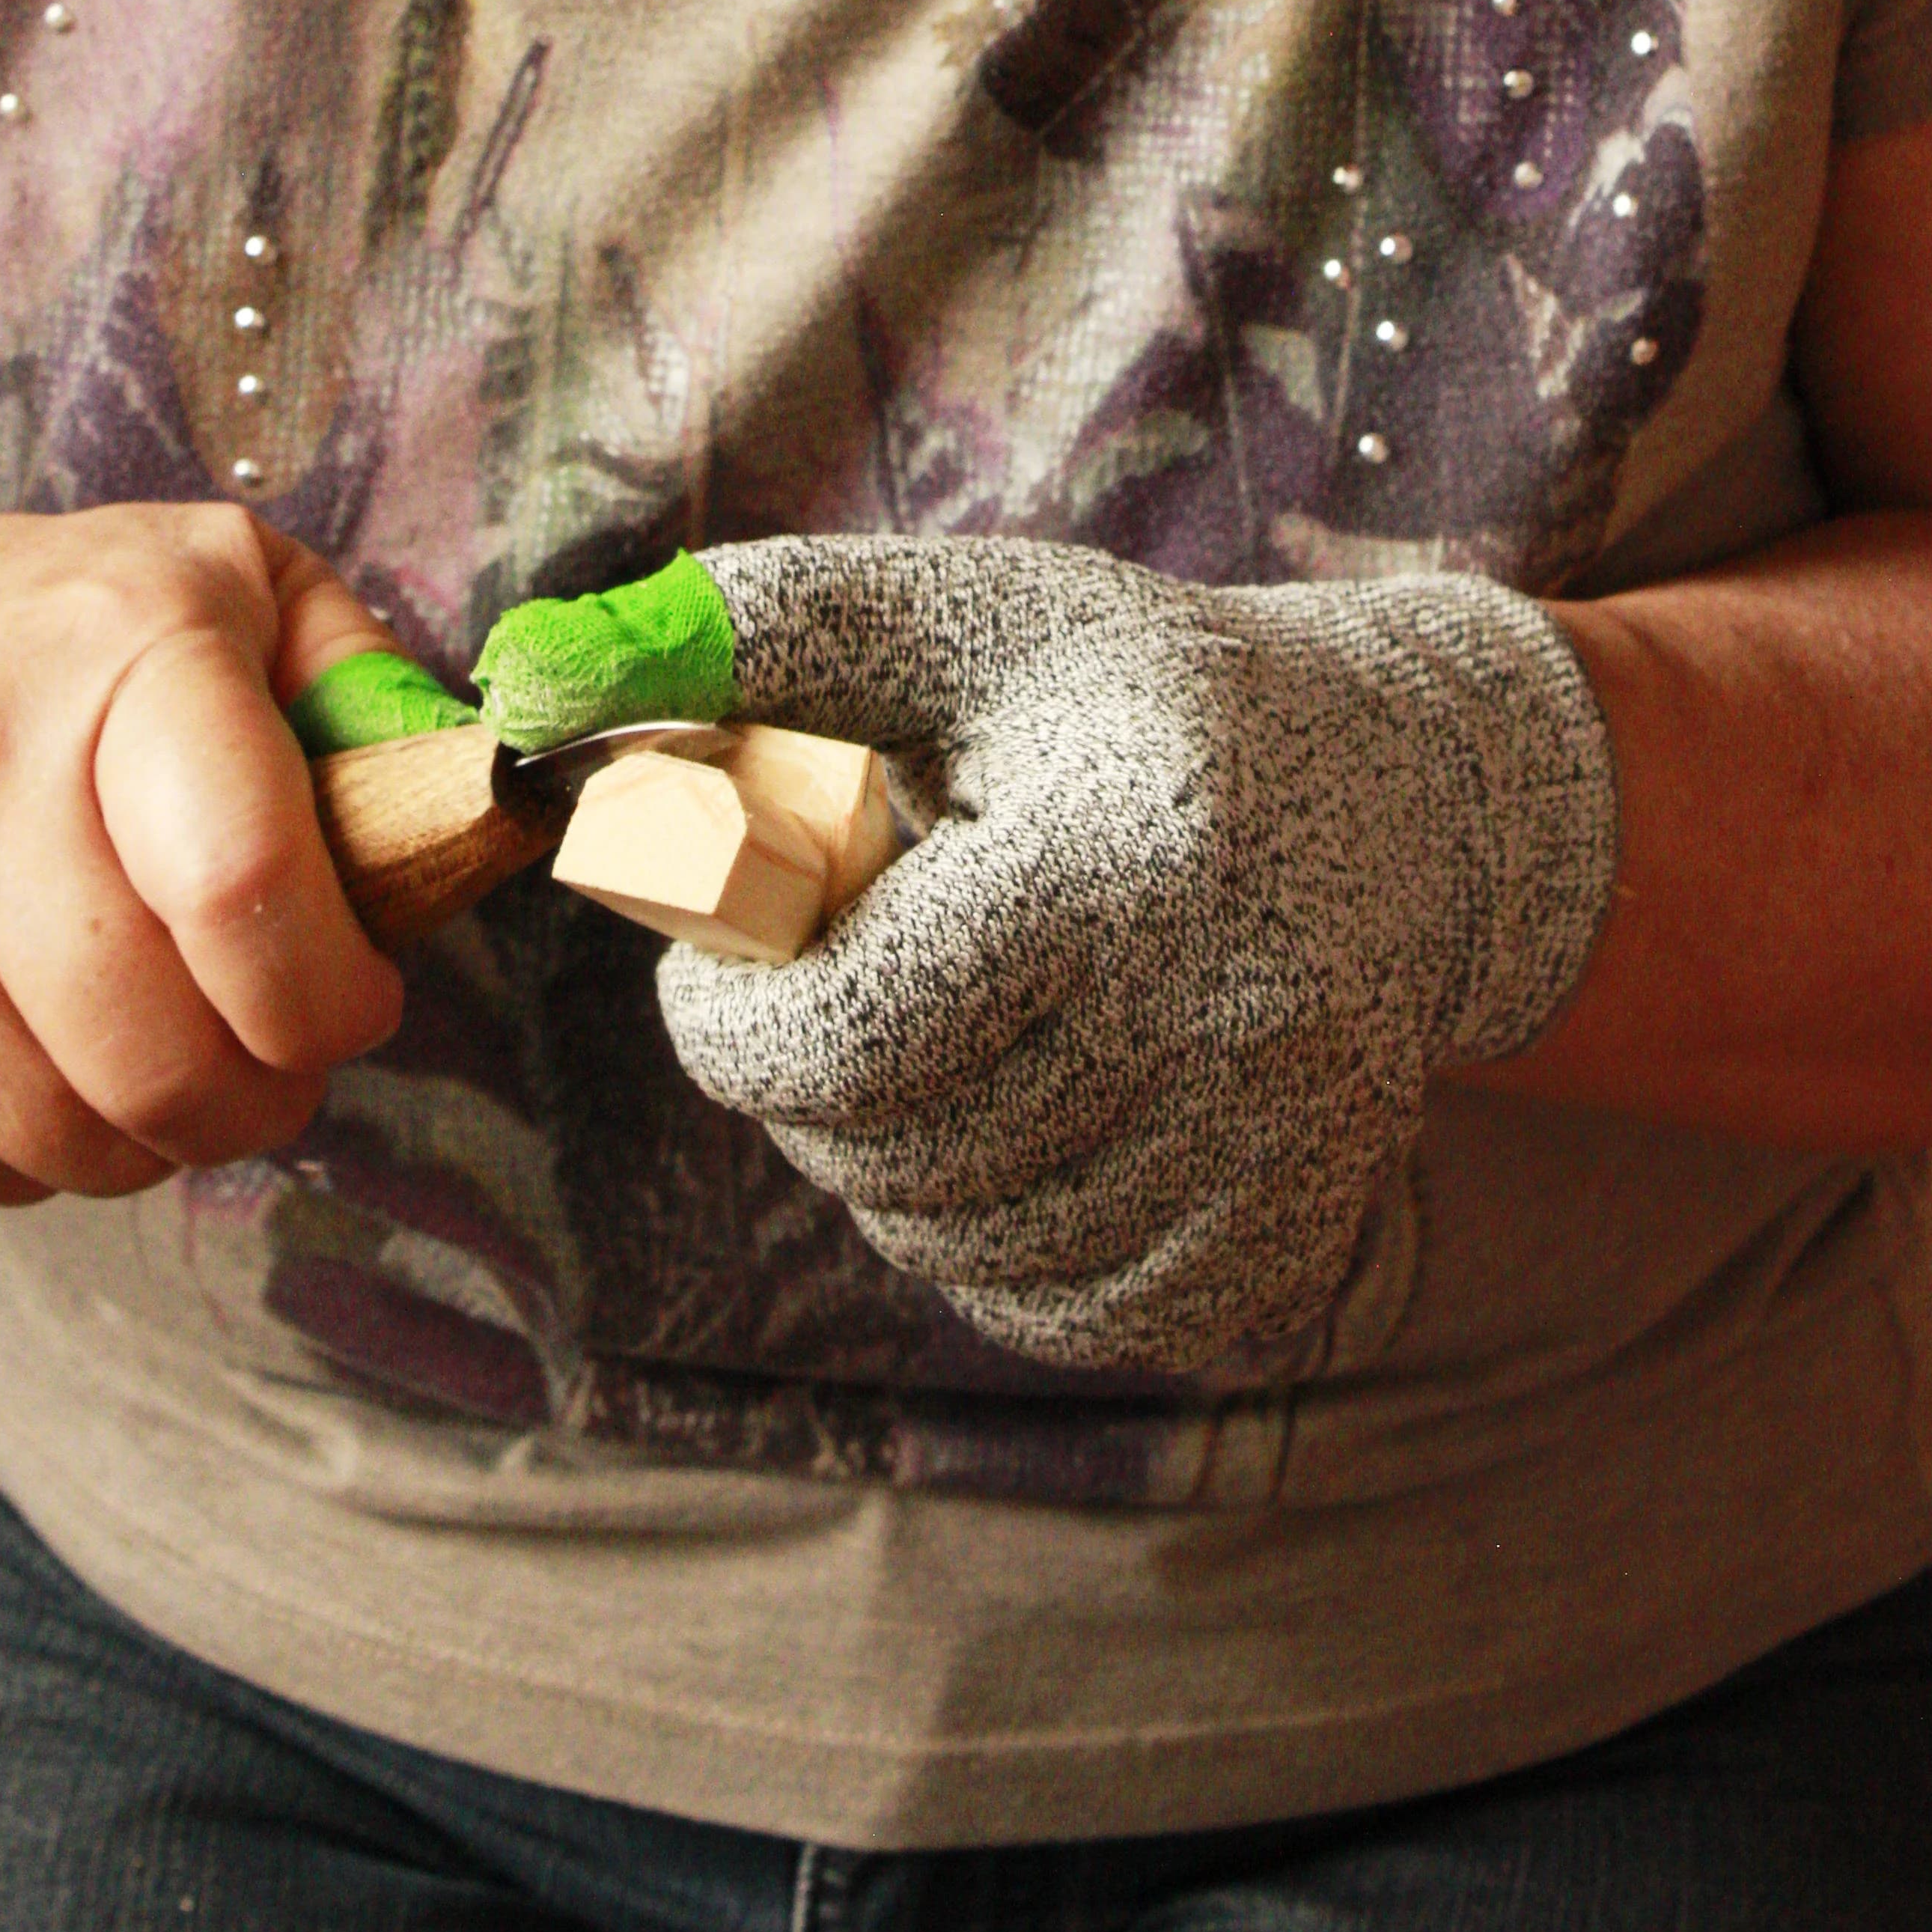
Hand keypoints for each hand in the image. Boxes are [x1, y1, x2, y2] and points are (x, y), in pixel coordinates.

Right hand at [0, 450, 403, 1204]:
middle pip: (159, 1050)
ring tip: (174, 1056)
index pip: (242, 885)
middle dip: (260, 1094)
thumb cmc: (46, 623)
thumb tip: (468, 814)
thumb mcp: (232, 579)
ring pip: (64, 1132)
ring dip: (156, 1134)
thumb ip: (368, 686)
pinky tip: (58, 1056)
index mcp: (117, 654)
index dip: (329, 992)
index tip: (360, 998)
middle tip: (281, 1058)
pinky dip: (41, 1146)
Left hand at [488, 538, 1616, 1371]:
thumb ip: (741, 635)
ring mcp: (1277, 1151)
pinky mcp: (1293, 1244)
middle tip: (830, 981)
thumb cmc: (1122, 693)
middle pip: (890, 1153)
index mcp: (1122, 860)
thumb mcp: (949, 617)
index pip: (845, 1037)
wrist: (1404, 796)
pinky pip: (1059, 1314)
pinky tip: (1019, 1117)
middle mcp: (1226, 1021)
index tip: (720, 951)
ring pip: (960, 1248)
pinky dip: (990, 1239)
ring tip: (935, 1034)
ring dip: (888, 1160)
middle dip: (802, 1078)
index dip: (729, 1017)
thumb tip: (527, 688)